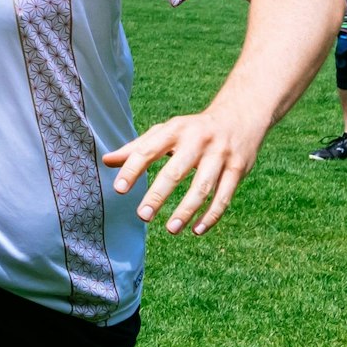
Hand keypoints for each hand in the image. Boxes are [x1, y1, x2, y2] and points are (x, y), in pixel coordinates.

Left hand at [104, 108, 264, 234]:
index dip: (132, 169)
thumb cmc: (192, 129)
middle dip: (158, 195)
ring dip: (186, 210)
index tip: (119, 189)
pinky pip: (225, 196)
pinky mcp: (238, 169)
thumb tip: (106, 161)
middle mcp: (197, 141)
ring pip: (203, 187)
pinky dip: (211, 215)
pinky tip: (197, 230)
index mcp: (174, 130)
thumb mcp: (165, 132)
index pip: (148, 150)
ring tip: (170, 230)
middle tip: (142, 216)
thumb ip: (137, 147)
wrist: (240, 116)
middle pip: (176, 171)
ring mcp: (220, 155)